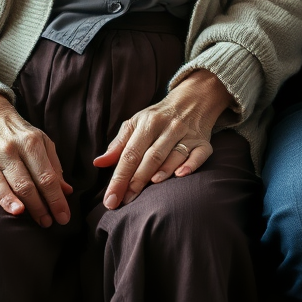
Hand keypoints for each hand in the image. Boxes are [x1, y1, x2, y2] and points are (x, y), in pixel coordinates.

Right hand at [0, 92, 72, 226]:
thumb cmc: (19, 133)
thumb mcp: (41, 142)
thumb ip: (53, 166)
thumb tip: (66, 192)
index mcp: (31, 143)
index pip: (46, 176)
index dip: (56, 199)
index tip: (63, 217)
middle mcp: (9, 149)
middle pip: (25, 183)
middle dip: (37, 206)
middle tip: (47, 223)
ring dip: (9, 199)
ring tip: (20, 214)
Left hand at [93, 70, 232, 209]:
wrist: (192, 99)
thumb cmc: (158, 117)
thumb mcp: (136, 123)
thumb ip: (118, 145)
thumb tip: (98, 163)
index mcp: (148, 123)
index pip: (130, 153)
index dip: (119, 177)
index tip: (110, 199)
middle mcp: (168, 127)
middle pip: (151, 157)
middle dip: (137, 181)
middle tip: (124, 202)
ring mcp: (187, 134)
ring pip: (174, 155)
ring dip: (162, 171)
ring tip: (149, 188)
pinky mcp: (203, 141)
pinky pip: (199, 154)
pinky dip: (191, 164)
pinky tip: (181, 175)